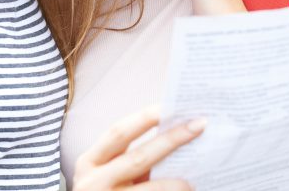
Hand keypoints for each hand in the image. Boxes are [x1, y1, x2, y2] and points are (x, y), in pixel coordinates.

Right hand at [73, 106, 205, 190]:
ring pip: (151, 189)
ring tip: (197, 177)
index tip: (172, 105)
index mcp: (89, 162)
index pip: (119, 132)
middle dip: (172, 139)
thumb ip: (132, 160)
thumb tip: (174, 136)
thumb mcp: (108, 175)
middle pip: (139, 157)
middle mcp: (93, 182)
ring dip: (177, 182)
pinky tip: (187, 190)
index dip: (145, 117)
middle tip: (199, 126)